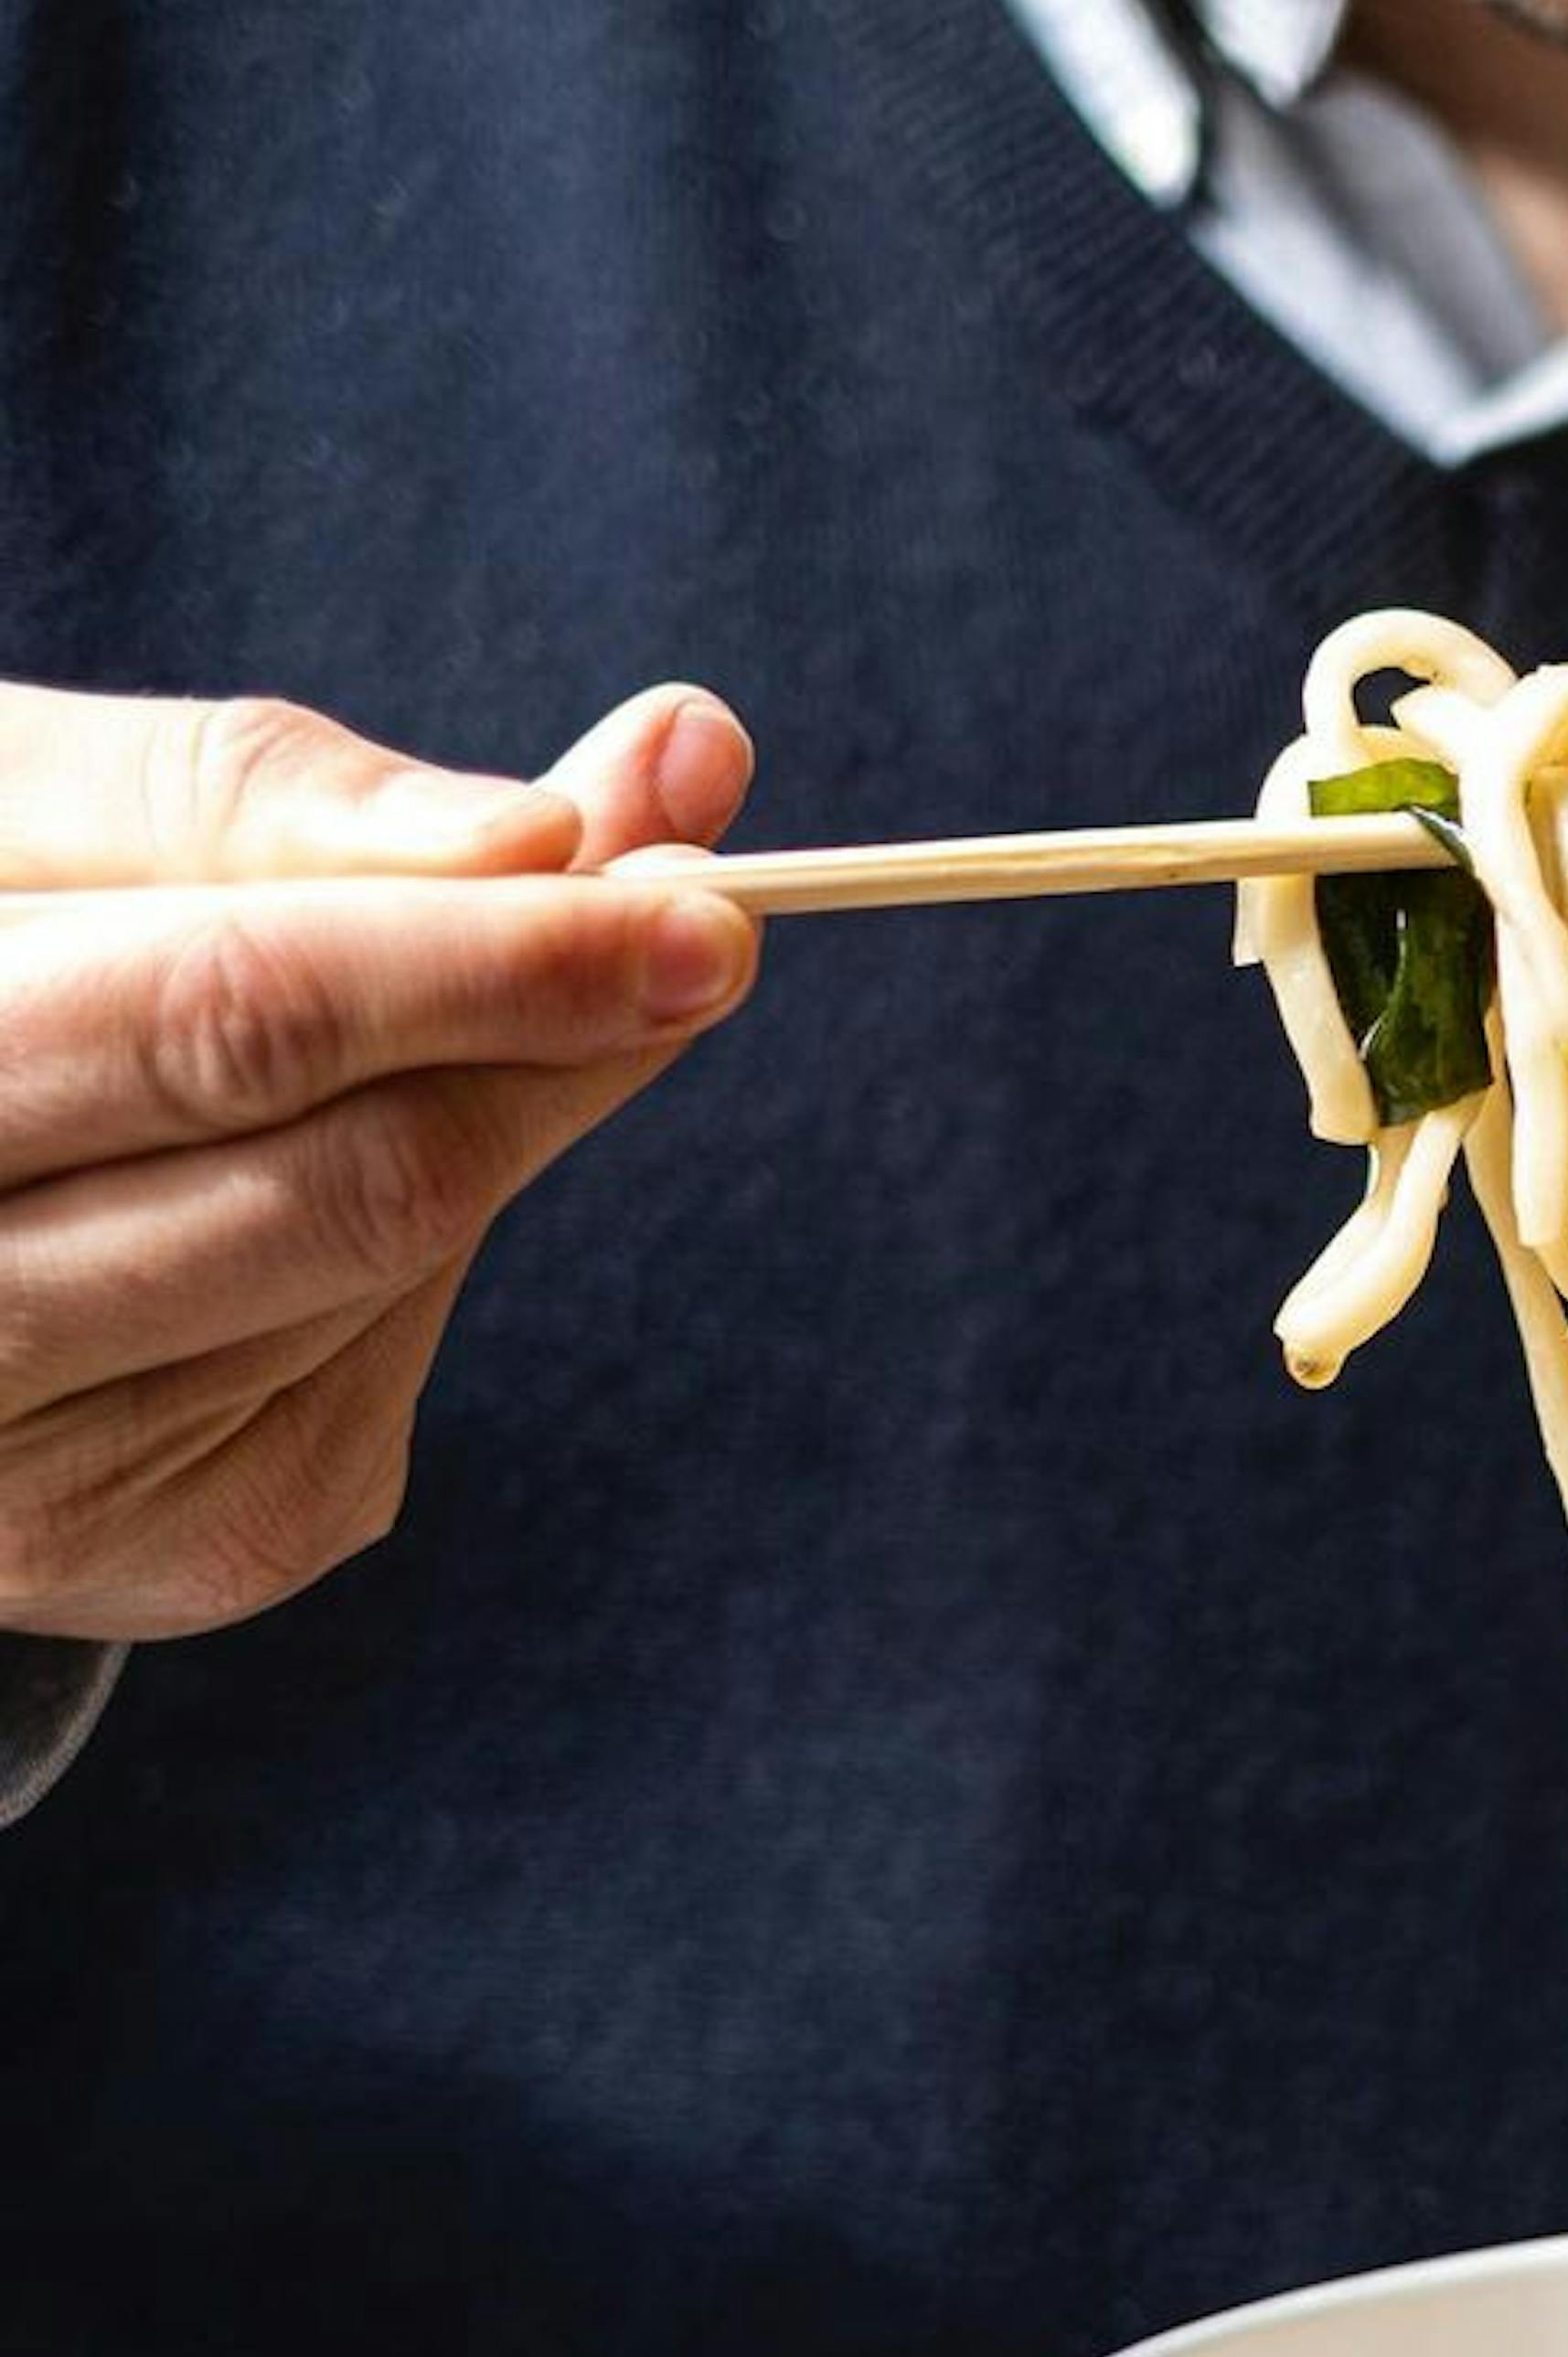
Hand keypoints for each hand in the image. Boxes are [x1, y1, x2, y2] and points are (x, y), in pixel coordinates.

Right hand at [0, 677, 760, 1638]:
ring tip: (497, 1012)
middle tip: (710, 922)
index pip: (236, 1024)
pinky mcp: (190, 1546)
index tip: (688, 887)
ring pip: (390, 1262)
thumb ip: (265, 809)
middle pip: (353, 1173)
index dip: (483, 957)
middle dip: (551, 1038)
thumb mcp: (27, 831)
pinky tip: (339, 1179)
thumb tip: (561, 825)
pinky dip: (414, 1240)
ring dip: (489, 1120)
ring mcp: (62, 1481)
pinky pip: (389, 1356)